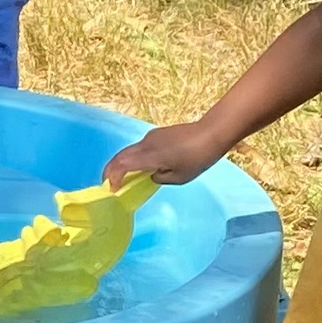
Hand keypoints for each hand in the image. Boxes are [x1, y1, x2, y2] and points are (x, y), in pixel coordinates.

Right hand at [112, 117, 230, 186]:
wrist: (211, 133)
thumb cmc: (198, 158)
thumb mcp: (179, 177)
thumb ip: (159, 178)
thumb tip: (151, 175)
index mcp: (150, 156)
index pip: (121, 164)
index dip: (112, 177)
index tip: (111, 189)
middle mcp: (146, 144)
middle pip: (120, 156)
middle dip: (111, 170)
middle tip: (110, 184)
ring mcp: (151, 137)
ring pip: (129, 150)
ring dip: (122, 163)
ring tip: (123, 177)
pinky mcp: (157, 134)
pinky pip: (139, 147)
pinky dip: (133, 158)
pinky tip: (141, 166)